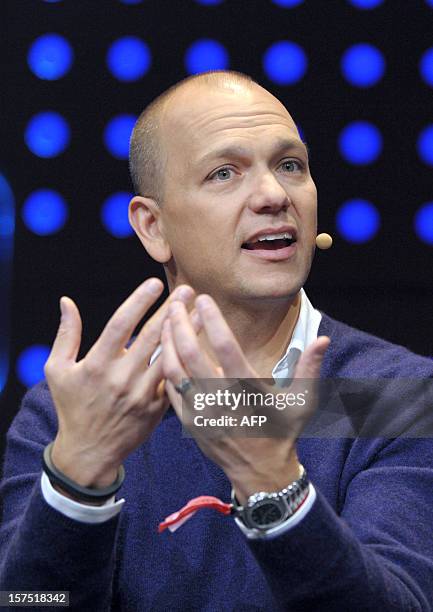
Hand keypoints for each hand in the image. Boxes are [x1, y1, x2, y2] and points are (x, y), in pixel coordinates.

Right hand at [44, 279, 194, 490]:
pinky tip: (199, 344)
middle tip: (187, 289)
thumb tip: (67, 301)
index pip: (120, 324)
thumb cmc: (72, 406)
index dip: (139, 301)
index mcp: (97, 365)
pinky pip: (174, 379)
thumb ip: (66, 335)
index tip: (154, 283)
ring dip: (188, 333)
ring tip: (201, 311)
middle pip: (151, 336)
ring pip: (170, 356)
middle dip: (171, 310)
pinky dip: (187, 360)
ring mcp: (141, 394)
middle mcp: (121, 378)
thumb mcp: (57, 370)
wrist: (89, 451)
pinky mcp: (157, 408)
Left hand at [161, 295, 329, 503]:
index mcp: (248, 390)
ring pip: (175, 370)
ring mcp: (201, 412)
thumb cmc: (282, 431)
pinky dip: (164, 367)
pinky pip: (170, 390)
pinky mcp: (189, 422)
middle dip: (181, 324)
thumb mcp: (303, 402)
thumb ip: (310, 368)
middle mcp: (221, 399)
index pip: (225, 347)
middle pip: (191, 354)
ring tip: (166, 319)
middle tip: (176, 301)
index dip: (213, 319)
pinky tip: (164, 349)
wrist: (260, 472)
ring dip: (168, 342)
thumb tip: (323, 339)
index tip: (203, 298)